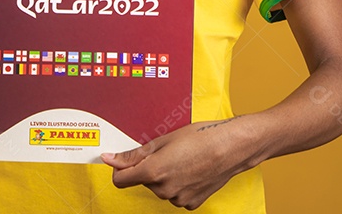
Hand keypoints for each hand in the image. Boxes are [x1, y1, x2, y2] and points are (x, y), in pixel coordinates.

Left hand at [101, 117, 255, 209]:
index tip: (124, 160)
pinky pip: (176, 195)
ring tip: (183, 159)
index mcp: (153, 172)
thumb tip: (110, 159)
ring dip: (165, 176)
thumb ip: (134, 154)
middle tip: (167, 151)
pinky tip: (191, 170)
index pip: (120, 180)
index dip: (120, 168)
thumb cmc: (200, 137)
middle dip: (149, 168)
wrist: (232, 147)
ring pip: (160, 188)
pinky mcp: (191, 204)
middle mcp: (163, 190)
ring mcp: (178, 199)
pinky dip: (179, 184)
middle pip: (143, 181)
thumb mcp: (163, 140)